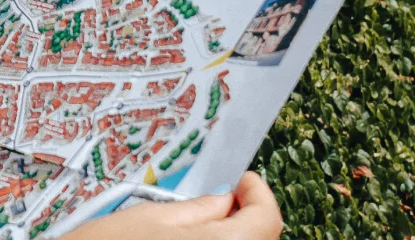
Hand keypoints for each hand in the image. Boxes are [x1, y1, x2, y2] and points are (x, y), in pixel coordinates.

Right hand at [63, 173, 281, 239]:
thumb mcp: (147, 217)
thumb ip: (197, 208)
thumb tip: (224, 200)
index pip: (267, 219)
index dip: (258, 193)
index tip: (242, 180)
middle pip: (260, 238)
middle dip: (246, 216)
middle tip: (222, 198)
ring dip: (231, 235)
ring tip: (200, 224)